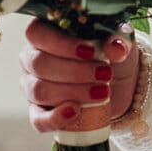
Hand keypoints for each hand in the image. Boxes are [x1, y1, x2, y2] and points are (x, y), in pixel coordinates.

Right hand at [19, 19, 139, 132]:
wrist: (117, 82)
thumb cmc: (110, 52)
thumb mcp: (119, 40)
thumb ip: (118, 40)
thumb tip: (116, 48)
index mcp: (47, 31)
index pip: (37, 32)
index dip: (61, 43)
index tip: (90, 51)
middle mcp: (33, 58)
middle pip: (39, 63)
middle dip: (74, 71)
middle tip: (105, 74)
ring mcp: (32, 86)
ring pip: (39, 90)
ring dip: (72, 92)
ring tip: (102, 92)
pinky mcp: (38, 112)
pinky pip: (37, 119)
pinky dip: (55, 118)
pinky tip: (75, 111)